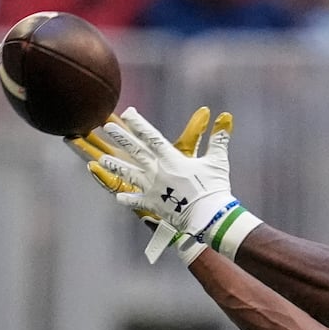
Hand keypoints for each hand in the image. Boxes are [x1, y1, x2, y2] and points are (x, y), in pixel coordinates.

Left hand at [94, 108, 259, 257]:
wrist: (209, 216)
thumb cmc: (214, 188)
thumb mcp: (218, 161)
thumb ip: (218, 139)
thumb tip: (226, 118)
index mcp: (172, 159)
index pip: (152, 136)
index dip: (139, 123)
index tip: (127, 112)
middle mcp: (158, 171)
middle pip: (136, 151)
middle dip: (121, 137)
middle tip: (107, 127)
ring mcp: (153, 188)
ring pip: (130, 174)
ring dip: (115, 166)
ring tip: (103, 160)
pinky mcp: (154, 204)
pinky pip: (137, 201)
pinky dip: (128, 199)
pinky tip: (118, 197)